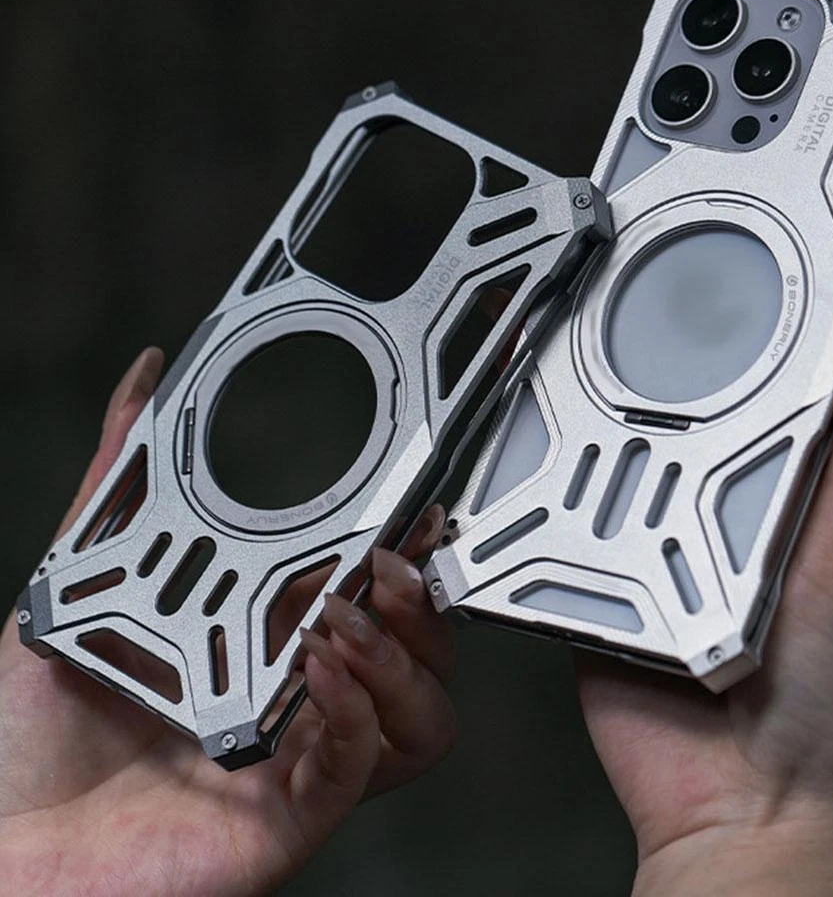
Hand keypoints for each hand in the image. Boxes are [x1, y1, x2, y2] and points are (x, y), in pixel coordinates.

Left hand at [0, 348, 456, 896]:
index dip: (406, 553)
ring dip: (403, 656)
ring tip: (350, 615)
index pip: (371, 597)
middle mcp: (298, 702)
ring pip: (422, 714)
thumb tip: (142, 384)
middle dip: (423, 601)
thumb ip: (112, 485)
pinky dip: (355, 709)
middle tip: (393, 559)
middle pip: (422, 654)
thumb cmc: (31, 733)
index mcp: (267, 650)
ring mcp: (301, 760)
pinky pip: (360, 765)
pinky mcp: (290, 817)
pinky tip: (318, 667)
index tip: (410, 506)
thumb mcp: (73, 583)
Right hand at [577, 263, 832, 895]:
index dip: (771, 280)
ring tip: (542, 319)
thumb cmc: (827, 698)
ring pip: (606, 432)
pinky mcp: (594, 564)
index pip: (783, 355)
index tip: (747, 206)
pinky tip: (511, 427)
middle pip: (676, 383)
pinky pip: (556, 505)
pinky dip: (530, 467)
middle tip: (612, 246)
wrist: (738, 807)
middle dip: (643, 316)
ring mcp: (653, 523)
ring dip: (571, 384)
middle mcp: (722, 488)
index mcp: (797, 472)